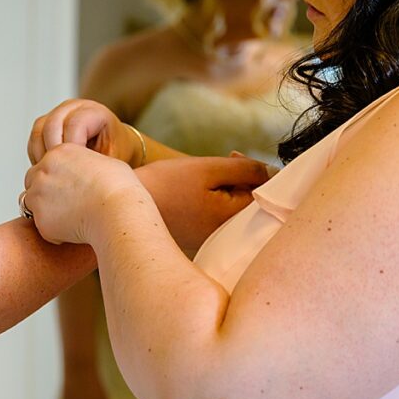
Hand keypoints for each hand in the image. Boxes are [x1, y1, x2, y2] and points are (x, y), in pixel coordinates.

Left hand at [24, 143, 142, 244]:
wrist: (118, 211)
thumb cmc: (120, 189)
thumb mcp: (105, 163)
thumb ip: (86, 165)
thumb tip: (88, 171)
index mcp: (59, 153)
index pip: (44, 164)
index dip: (55, 178)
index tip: (67, 189)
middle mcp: (44, 170)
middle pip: (31, 182)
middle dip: (44, 193)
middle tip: (66, 205)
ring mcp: (39, 195)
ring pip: (31, 205)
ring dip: (45, 211)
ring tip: (71, 218)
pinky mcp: (40, 219)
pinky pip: (40, 227)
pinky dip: (53, 231)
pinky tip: (74, 230)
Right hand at [28, 99, 138, 164]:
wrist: (114, 149)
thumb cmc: (116, 154)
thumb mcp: (113, 160)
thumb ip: (95, 164)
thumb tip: (78, 178)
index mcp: (94, 112)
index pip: (73, 125)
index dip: (72, 150)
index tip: (76, 171)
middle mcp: (74, 107)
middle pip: (51, 125)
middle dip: (53, 154)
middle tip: (59, 175)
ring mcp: (59, 113)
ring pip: (39, 131)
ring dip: (42, 155)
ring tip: (53, 174)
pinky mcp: (47, 123)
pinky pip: (34, 138)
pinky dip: (37, 155)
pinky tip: (48, 170)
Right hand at [137, 155, 270, 251]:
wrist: (124, 204)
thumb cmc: (167, 184)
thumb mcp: (210, 168)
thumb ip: (247, 169)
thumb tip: (274, 173)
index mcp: (232, 219)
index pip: (266, 194)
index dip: (257, 171)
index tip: (234, 157)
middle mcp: (226, 237)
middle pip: (252, 204)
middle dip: (244, 180)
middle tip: (224, 161)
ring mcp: (212, 241)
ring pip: (235, 210)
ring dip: (230, 190)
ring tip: (205, 177)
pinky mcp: (199, 240)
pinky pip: (219, 218)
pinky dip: (216, 202)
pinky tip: (197, 193)